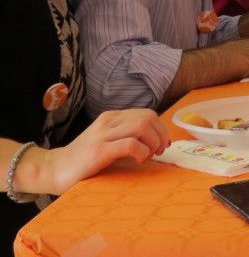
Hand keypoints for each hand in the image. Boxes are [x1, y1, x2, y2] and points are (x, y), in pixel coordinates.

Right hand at [39, 109, 169, 195]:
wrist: (53, 169)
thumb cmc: (84, 160)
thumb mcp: (107, 141)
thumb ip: (127, 136)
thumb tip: (157, 143)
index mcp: (112, 117)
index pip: (147, 114)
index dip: (160, 129)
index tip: (162, 145)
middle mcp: (108, 121)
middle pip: (148, 117)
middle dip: (160, 134)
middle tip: (158, 152)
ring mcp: (102, 134)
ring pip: (142, 125)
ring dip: (153, 141)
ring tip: (149, 156)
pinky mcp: (98, 150)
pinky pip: (130, 143)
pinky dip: (142, 151)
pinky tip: (139, 160)